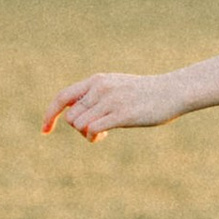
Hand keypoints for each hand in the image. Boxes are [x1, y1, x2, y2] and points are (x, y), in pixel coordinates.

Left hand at [43, 71, 180, 138]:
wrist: (173, 91)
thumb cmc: (145, 94)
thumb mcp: (116, 88)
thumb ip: (96, 97)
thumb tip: (76, 116)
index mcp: (97, 81)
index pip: (62, 97)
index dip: (49, 114)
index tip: (45, 131)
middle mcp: (100, 88)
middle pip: (71, 117)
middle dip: (77, 129)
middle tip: (95, 132)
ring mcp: (111, 101)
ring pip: (79, 124)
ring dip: (86, 135)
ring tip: (102, 133)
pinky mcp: (122, 114)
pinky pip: (93, 129)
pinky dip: (93, 136)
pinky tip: (104, 136)